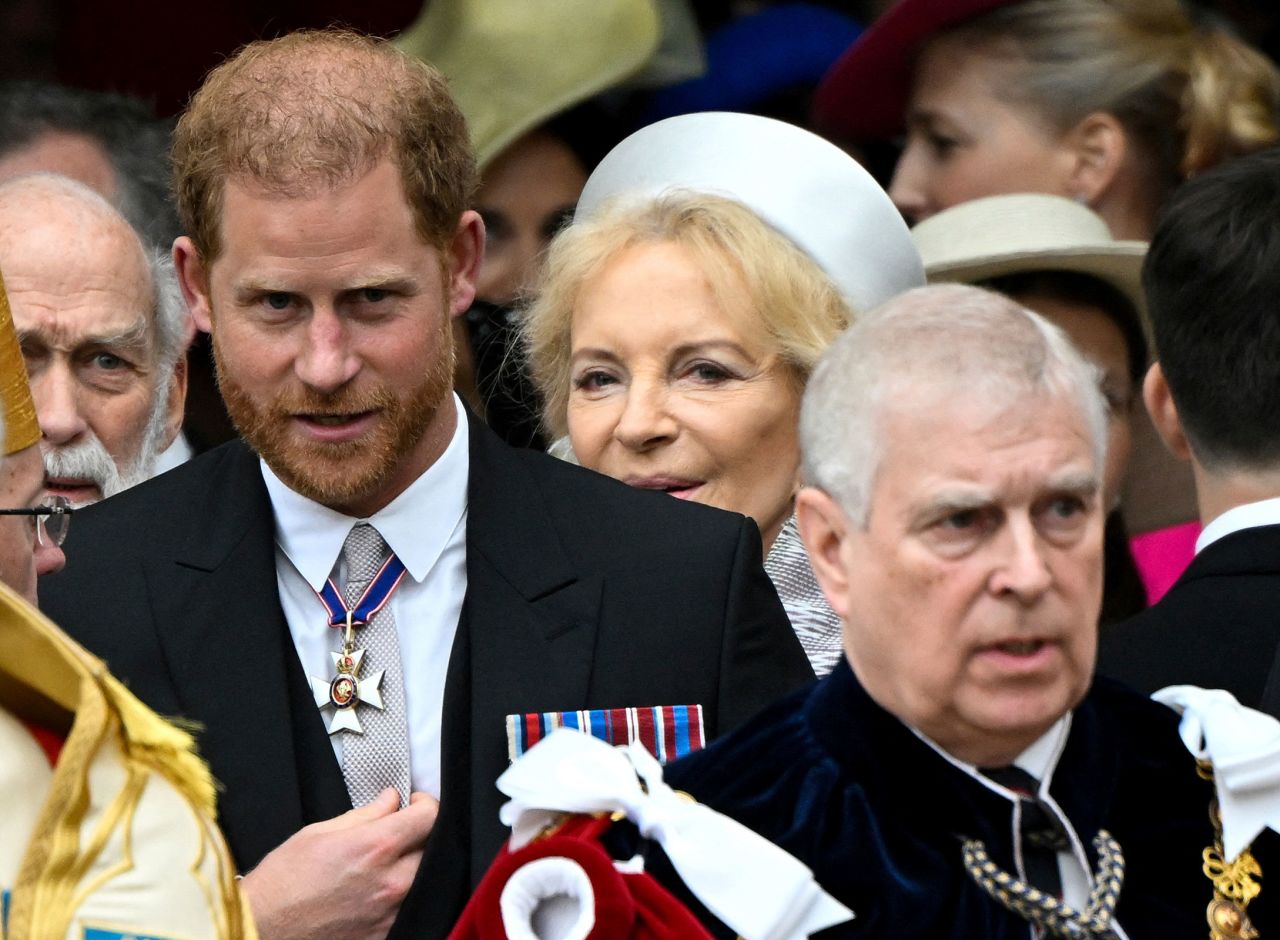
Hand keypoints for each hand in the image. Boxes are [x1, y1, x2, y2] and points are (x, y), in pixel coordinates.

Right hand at [240, 788, 438, 939]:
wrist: (262, 929)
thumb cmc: (282, 881)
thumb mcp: (319, 832)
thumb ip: (365, 814)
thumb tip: (391, 799)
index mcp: (376, 847)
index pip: (429, 817)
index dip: (424, 804)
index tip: (414, 804)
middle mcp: (392, 881)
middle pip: (432, 848)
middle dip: (419, 836)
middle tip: (398, 833)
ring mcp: (391, 913)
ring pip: (423, 880)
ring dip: (411, 866)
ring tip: (385, 863)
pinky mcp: (385, 935)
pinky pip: (407, 907)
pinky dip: (400, 895)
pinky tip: (376, 890)